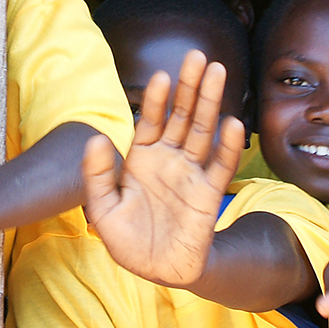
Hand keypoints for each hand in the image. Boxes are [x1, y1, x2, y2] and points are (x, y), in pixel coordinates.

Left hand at [82, 50, 245, 286]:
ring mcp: (190, 174)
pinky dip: (228, 146)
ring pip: (202, 131)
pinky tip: (232, 124)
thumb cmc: (127, 239)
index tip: (162, 76)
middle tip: (198, 57)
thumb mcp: (101, 209)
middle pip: (181, 116)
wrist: (156, 270)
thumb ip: (95, 175)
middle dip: (189, 87)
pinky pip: (220, 166)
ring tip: (216, 73)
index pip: (151, 120)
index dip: (156, 99)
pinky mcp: (208, 194)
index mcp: (142, 158)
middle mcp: (169, 159)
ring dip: (209, 103)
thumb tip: (96, 138)